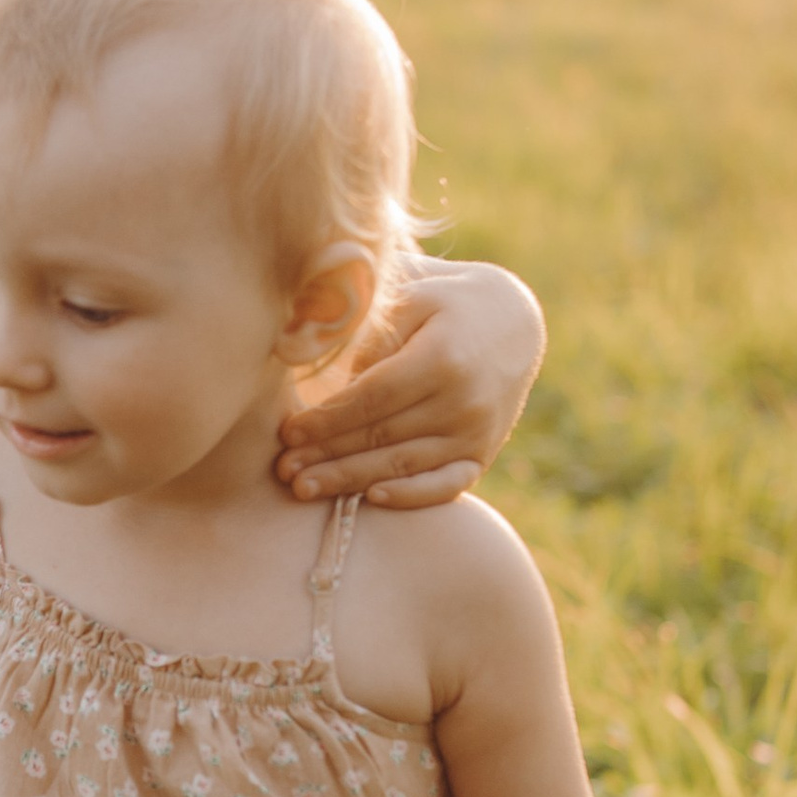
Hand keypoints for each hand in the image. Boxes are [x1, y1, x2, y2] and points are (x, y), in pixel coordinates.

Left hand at [277, 263, 544, 509]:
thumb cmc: (445, 303)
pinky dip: (409, 496)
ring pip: (403, 465)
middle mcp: (463, 402)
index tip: (287, 431)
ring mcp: (476, 433)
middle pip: (382, 436)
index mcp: (442, 358)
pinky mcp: (482, 454)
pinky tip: (370, 499)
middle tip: (283, 470)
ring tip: (304, 487)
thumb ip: (369, 331)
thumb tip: (317, 365)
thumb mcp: (411, 296)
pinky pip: (445, 486)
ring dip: (350, 481)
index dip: (327, 419)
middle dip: (327, 456)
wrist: (513, 324)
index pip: (373, 398)